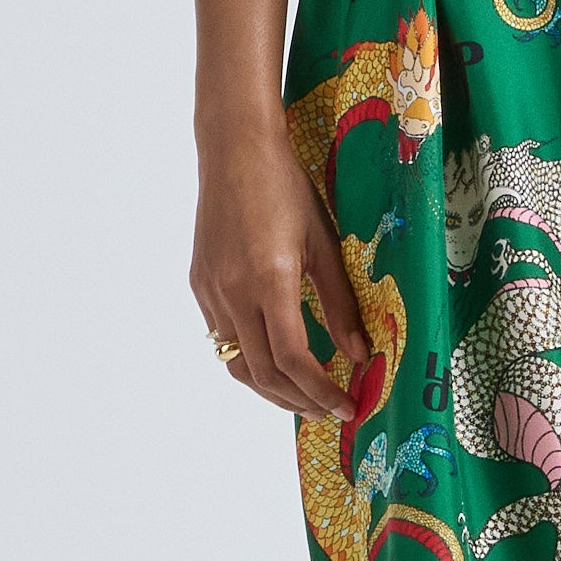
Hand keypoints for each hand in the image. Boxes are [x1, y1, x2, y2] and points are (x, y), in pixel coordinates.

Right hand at [191, 108, 365, 416]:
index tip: (347, 405)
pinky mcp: (200, 285)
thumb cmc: (285, 188)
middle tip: (328, 410)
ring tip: (302, 396)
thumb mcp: (323, 244)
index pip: (294, 360)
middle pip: (263, 373)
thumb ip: (340, 303)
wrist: (234, 150)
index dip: (322, 390)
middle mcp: (233, 293)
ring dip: (271, 389)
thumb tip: (360, 353)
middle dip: (298, 400)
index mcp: (269, 281)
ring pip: (237, 363)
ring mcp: (211, 291)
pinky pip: (223, 338)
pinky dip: (249, 360)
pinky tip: (273, 359)